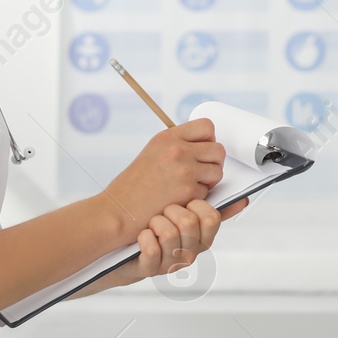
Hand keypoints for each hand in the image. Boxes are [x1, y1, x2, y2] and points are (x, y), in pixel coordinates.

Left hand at [67, 196, 249, 296]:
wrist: (118, 246)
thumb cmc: (153, 227)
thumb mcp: (185, 214)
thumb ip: (211, 206)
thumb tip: (241, 199)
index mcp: (202, 239)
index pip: (213, 218)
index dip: (197, 203)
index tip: (186, 201)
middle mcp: (189, 253)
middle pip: (190, 222)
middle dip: (173, 209)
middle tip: (164, 209)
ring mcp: (170, 263)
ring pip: (169, 233)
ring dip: (155, 221)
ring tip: (151, 221)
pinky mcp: (149, 269)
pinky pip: (150, 249)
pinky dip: (143, 236)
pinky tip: (141, 234)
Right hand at [98, 119, 226, 238]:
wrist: (119, 210)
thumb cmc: (134, 185)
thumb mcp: (153, 152)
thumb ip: (178, 145)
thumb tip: (206, 142)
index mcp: (168, 137)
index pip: (207, 126)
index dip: (209, 139)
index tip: (202, 150)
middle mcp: (177, 149)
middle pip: (218, 150)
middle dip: (213, 163)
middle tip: (198, 173)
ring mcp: (184, 170)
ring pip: (218, 171)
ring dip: (208, 181)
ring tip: (187, 186)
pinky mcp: (188, 190)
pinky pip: (208, 192)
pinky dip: (197, 198)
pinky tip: (179, 199)